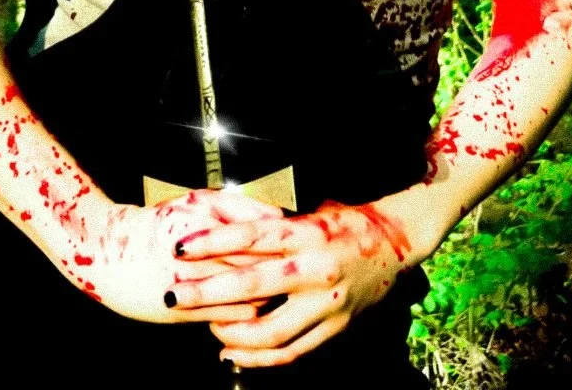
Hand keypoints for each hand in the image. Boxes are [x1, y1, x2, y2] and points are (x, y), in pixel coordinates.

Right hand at [84, 189, 283, 323]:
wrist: (107, 254)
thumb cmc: (159, 223)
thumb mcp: (193, 202)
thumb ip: (236, 207)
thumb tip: (278, 218)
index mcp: (202, 218)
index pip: (259, 230)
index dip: (286, 238)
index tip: (302, 241)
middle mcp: (197, 250)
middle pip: (256, 261)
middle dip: (282, 267)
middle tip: (301, 269)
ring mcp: (190, 282)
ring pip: (247, 291)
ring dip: (269, 292)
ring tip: (282, 289)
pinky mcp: (183, 310)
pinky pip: (229, 316)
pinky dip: (247, 313)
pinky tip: (255, 308)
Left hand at [166, 201, 411, 366]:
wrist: (398, 243)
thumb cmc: (346, 220)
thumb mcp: (311, 212)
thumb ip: (274, 225)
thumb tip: (224, 226)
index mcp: (307, 233)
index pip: (251, 236)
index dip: (212, 242)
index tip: (180, 247)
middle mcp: (316, 269)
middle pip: (251, 285)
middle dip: (206, 292)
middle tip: (173, 294)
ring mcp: (327, 304)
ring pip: (269, 330)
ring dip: (230, 333)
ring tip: (203, 327)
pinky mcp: (336, 328)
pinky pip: (291, 353)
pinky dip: (259, 358)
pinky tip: (232, 353)